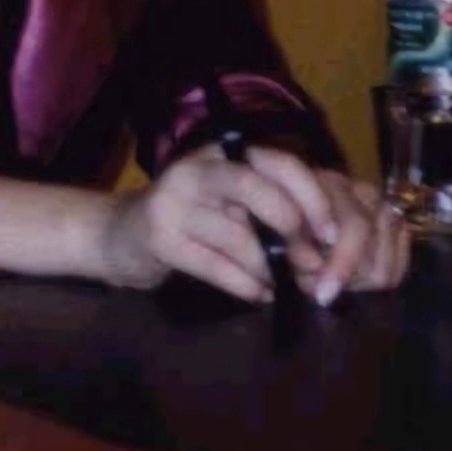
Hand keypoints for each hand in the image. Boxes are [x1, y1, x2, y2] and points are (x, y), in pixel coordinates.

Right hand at [98, 142, 386, 305]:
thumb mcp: (230, 205)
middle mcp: (197, 169)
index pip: (278, 163)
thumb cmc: (190, 221)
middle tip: (310, 263)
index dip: (311, 197)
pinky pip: (214, 266)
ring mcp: (173, 201)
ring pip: (237, 235)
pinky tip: (258, 295)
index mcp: (223, 155)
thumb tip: (325, 243)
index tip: (331, 234)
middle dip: (291, 228)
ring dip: (268, 268)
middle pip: (254, 187)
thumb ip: (270, 211)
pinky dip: (244, 285)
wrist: (120, 238)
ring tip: (281, 285)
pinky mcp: (159, 237)